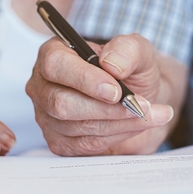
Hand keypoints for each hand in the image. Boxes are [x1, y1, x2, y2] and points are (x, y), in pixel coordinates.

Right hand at [26, 34, 176, 155]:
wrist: (141, 98)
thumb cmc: (132, 70)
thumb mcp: (138, 51)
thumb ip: (128, 49)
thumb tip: (112, 64)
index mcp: (54, 53)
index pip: (55, 65)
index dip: (84, 79)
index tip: (116, 90)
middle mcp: (44, 85)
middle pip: (62, 103)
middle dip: (106, 108)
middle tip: (140, 106)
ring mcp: (48, 117)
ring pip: (77, 126)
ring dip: (119, 122)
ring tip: (148, 113)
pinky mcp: (60, 142)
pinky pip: (86, 145)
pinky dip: (117, 136)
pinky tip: (136, 125)